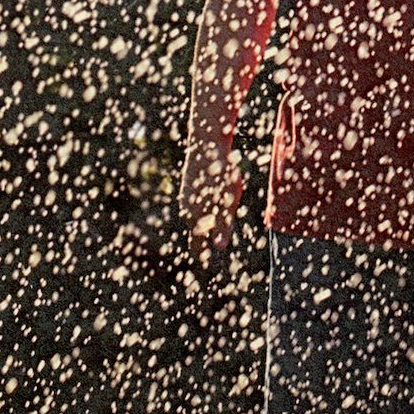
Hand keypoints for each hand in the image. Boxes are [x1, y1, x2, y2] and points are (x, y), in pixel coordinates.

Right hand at [179, 145, 243, 262]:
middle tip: (206, 254)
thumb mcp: (227, 202)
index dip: (202, 256)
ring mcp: (186, 198)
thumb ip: (223, 225)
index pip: (197, 245)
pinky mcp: (189, 187)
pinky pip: (196, 205)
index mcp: (196, 217)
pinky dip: (203, 210)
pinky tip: (211, 202)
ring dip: (204, 224)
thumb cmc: (221, 175)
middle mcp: (187, 210)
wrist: (207, 147)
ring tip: (211, 225)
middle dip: (203, 241)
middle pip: (197, 232)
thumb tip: (219, 247)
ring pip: (196, 217)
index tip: (205, 266)